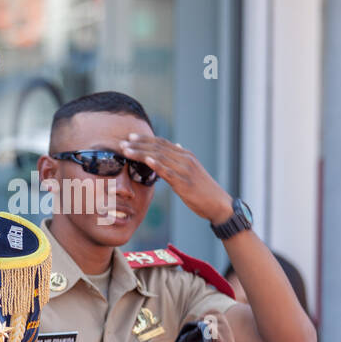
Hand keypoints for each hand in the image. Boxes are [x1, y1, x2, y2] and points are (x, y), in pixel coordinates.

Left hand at [119, 134, 233, 224]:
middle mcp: (185, 159)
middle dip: (138, 145)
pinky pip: (169, 172)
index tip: (130, 137)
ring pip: (160, 157)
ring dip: (141, 153)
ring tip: (127, 151)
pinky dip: (157, 164)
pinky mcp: (185, 183)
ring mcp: (185, 170)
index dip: (145, 139)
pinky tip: (147, 160)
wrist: (218, 204)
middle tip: (122, 143)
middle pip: (158, 147)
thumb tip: (176, 145)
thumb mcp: (193, 170)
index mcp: (185, 155)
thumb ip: (182, 158)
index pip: (162, 143)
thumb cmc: (204, 189)